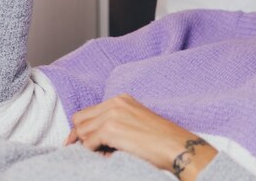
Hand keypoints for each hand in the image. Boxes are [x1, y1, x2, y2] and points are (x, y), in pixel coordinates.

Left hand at [65, 94, 217, 180]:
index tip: (83, 142)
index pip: (89, 112)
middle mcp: (115, 102)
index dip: (83, 129)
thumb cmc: (159, 139)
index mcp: (121, 99)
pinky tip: (109, 156)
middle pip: (80, 119)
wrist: (175, 145)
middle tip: (93, 150)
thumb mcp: (135, 121)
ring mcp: (112, 114)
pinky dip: (94, 153)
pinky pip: (88, 143)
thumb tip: (91, 138)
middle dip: (82, 136)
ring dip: (89, 145)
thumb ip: (115, 122)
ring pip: (82, 131)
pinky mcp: (110, 128)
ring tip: (107, 153)